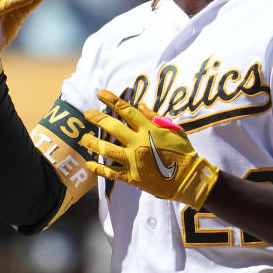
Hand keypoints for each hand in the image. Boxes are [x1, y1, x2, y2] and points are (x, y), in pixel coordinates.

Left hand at [79, 90, 219, 209]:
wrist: (189, 178)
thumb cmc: (184, 152)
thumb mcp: (173, 130)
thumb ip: (155, 117)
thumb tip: (140, 105)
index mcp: (149, 129)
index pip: (126, 110)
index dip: (112, 100)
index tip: (100, 93)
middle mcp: (138, 143)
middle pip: (112, 127)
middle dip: (97, 118)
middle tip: (86, 113)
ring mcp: (134, 160)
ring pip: (107, 149)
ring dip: (93, 143)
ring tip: (84, 138)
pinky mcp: (132, 177)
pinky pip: (111, 172)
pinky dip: (98, 168)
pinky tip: (89, 163)